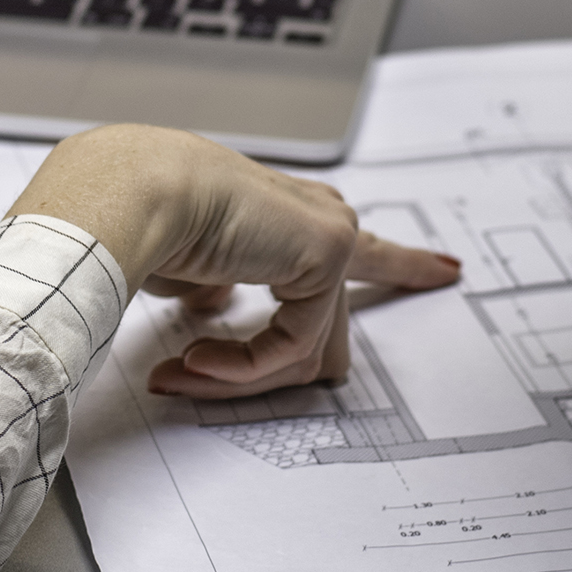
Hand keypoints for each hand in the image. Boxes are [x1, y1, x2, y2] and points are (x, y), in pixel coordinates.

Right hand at [9, 124, 460, 398]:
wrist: (127, 196)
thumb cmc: (132, 217)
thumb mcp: (181, 264)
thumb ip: (212, 285)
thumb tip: (215, 311)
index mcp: (277, 210)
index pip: (354, 246)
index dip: (399, 261)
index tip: (445, 268)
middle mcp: (314, 215)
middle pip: (333, 320)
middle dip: (275, 366)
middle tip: (252, 375)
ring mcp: (328, 233)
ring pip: (309, 347)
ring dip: (238, 374)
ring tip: (183, 370)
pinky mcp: (330, 252)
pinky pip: (294, 348)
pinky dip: (241, 368)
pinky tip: (197, 360)